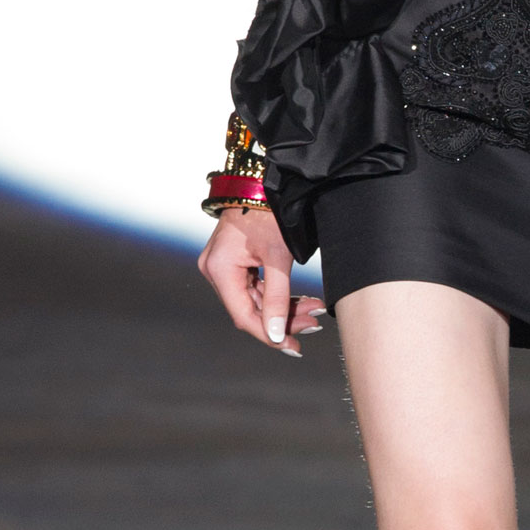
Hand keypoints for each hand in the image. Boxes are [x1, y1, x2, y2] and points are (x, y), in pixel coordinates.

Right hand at [198, 206, 325, 354]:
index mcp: (220, 269)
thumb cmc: (270, 212)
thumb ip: (277, 298)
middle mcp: (215, 269)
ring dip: (284, 307)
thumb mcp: (278, 257)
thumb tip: (275, 336)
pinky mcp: (234, 261)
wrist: (265, 182)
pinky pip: (255, 286)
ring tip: (314, 311)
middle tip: (313, 324)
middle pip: (250, 309)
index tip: (293, 346)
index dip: (268, 334)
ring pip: (255, 300)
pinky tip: (301, 300)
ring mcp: (223, 265)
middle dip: (283, 318)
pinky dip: (278, 294)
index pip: (243, 315)